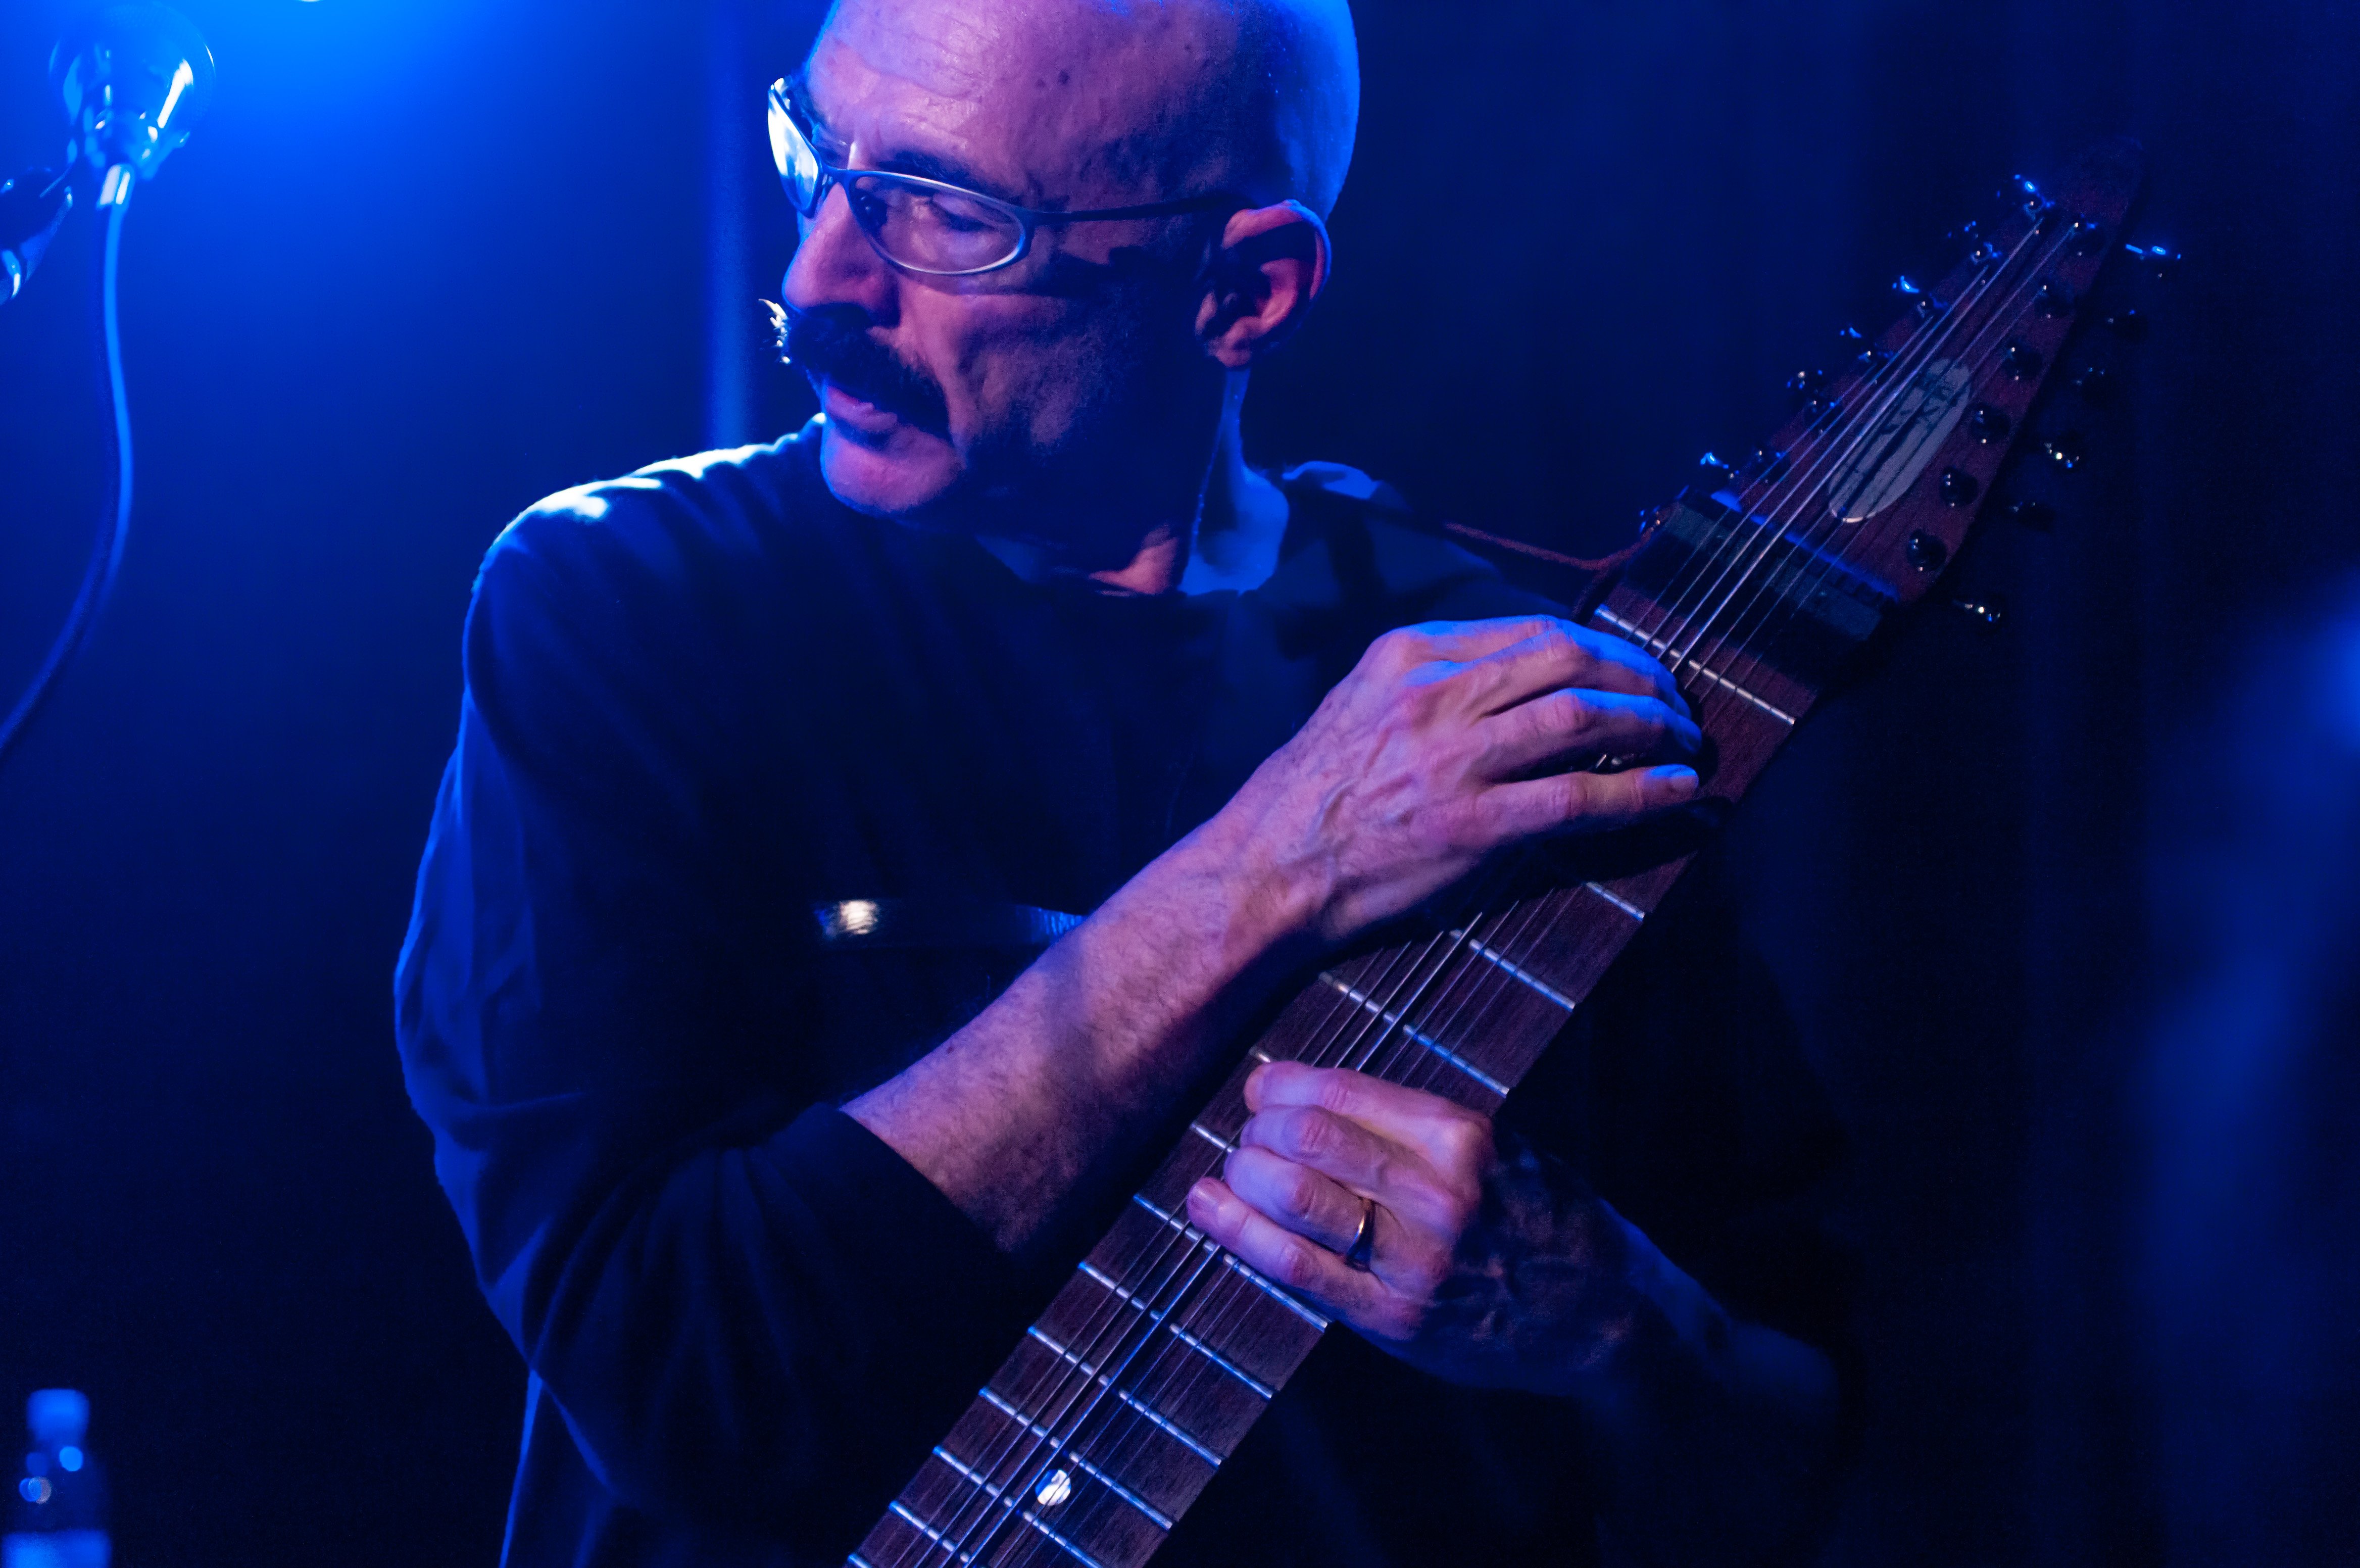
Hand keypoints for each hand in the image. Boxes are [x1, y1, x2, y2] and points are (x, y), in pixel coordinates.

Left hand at [1184, 1062, 1639, 1392]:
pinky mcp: (1395, 1319)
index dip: (1284, 1085)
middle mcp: (1437, 1194)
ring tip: (1230, 1170)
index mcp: (1463, 1138)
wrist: (1605, 1316)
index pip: (1343, 1093)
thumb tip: (1304, 1096)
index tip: (1262, 1088)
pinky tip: (1206, 1208)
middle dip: (1261, 1129)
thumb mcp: (1498, 1147)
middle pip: (1309, 1139)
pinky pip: (1299, 1270)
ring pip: (1296, 1198)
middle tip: (1251, 1134)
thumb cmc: (1542, 1217)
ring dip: (1245, 1174)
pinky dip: (1240, 1234)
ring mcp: (1414, 1261)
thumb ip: (1412, 1126)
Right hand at [1214, 616, 1700, 945]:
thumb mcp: (1358, 704)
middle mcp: (1435, 694)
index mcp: (1407, 655)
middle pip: (1569, 658)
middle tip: (1673, 701)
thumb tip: (1513, 679)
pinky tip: (1677, 791)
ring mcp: (1454, 758)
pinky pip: (1579, 797)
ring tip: (1684, 740)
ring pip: (1583, 715)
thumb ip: (1429, 682)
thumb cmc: (1309, 796)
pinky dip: (1641, 791)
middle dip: (1638, 675)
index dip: (1600, 646)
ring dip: (1652, 725)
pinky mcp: (1472, 824)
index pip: (1530, 628)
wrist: (1268, 869)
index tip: (1629, 666)